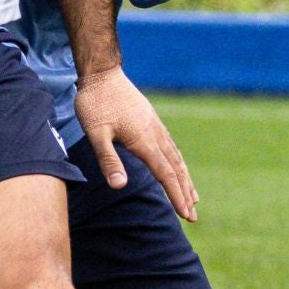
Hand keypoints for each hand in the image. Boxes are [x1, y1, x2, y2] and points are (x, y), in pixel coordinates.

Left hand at [73, 66, 197, 218]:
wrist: (102, 73)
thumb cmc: (95, 103)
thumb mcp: (96, 134)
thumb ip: (109, 160)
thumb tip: (120, 186)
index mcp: (144, 140)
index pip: (165, 174)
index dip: (176, 195)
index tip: (186, 214)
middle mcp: (155, 134)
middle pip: (176, 168)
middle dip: (185, 192)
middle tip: (193, 216)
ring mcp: (155, 126)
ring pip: (176, 157)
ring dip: (185, 178)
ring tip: (193, 196)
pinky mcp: (151, 120)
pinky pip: (171, 146)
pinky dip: (178, 162)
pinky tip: (177, 166)